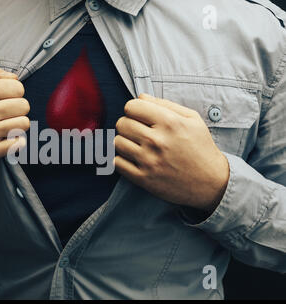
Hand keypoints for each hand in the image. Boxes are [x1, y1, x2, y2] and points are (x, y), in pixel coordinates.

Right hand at [0, 67, 29, 168]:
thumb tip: (15, 77)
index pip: (17, 87)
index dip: (15, 92)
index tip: (6, 98)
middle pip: (24, 105)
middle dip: (18, 108)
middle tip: (7, 113)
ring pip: (24, 123)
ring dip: (18, 124)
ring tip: (6, 125)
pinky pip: (19, 143)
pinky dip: (16, 141)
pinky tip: (6, 138)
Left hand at [114, 94, 229, 211]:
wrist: (211, 182)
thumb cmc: (201, 148)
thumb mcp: (192, 119)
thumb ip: (165, 104)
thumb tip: (141, 97)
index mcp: (169, 123)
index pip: (131, 106)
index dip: (133, 109)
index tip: (139, 115)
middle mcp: (157, 141)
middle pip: (121, 123)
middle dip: (127, 124)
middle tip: (137, 131)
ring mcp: (149, 161)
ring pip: (117, 142)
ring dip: (124, 142)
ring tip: (136, 145)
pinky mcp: (143, 178)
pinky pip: (117, 163)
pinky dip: (122, 160)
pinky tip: (133, 159)